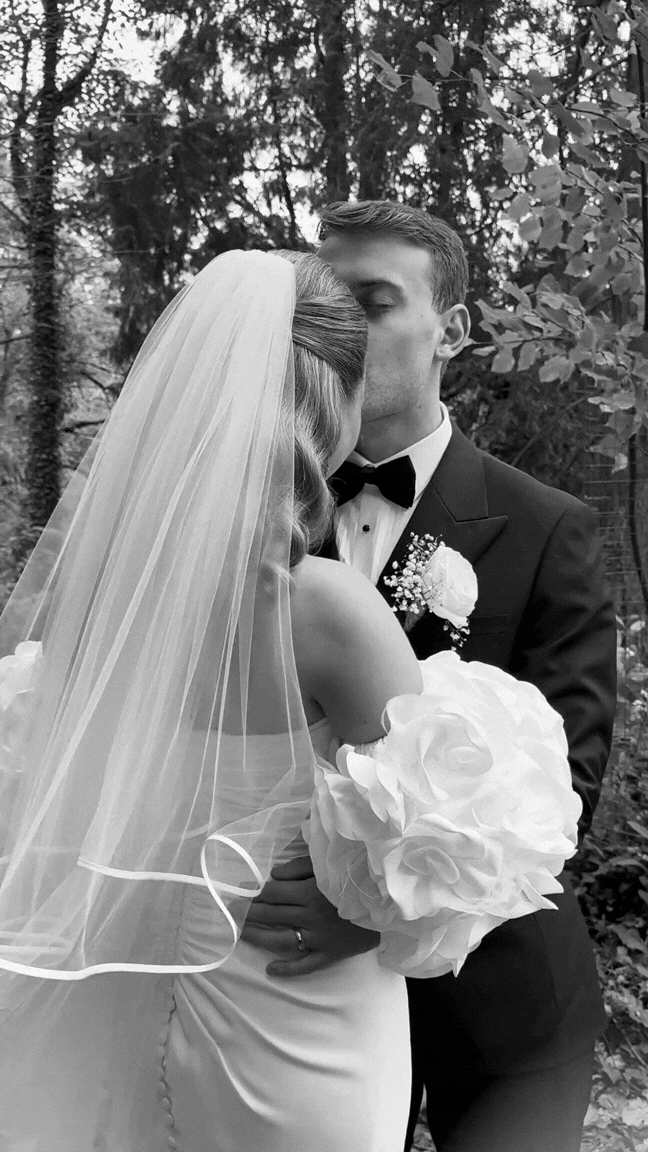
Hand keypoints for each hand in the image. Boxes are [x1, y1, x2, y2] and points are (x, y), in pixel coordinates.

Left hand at [241, 854, 379, 977]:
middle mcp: (309, 917)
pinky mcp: (330, 954)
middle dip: (248, 913)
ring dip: (258, 938)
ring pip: (281, 940)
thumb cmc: (359, 877)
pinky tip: (270, 970)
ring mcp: (319, 938)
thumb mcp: (329, 864)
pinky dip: (288, 969)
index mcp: (309, 892)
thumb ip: (299, 867)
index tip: (235, 892)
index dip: (252, 892)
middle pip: (272, 915)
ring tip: (240, 935)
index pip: (272, 893)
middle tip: (228, 913)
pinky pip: (306, 965)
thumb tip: (272, 875)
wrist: (391, 903)